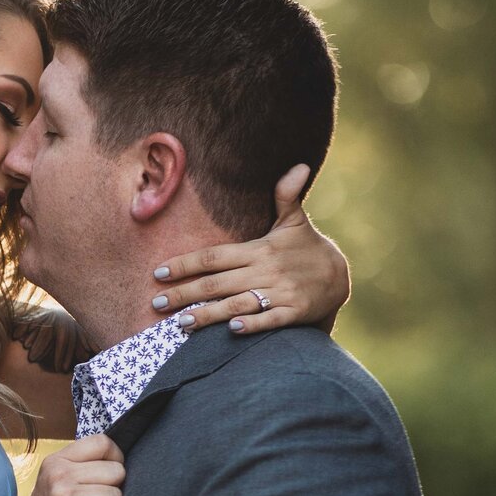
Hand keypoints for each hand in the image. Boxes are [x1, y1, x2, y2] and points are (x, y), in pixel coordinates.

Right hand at [1, 434, 123, 495]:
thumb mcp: (53, 485)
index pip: (102, 442)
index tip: (109, 475)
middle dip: (114, 489)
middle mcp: (60, 476)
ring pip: (117, 494)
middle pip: (116, 469)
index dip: (115, 458)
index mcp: (55, 462)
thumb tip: (120, 460)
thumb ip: (80, 467)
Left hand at [149, 164, 351, 335]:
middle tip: (156, 304)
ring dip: (208, 314)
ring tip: (180, 323)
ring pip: (237, 304)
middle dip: (184, 294)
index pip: (213, 257)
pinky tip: (231, 330)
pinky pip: (270, 320)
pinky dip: (252, 324)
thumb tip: (298, 166)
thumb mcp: (295, 221)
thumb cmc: (306, 249)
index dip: (185, 264)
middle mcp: (265, 271)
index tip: (159, 273)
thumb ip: (286, 196)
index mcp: (258, 249)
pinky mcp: (294, 311)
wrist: (340, 276)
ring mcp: (280, 292)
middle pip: (216, 283)